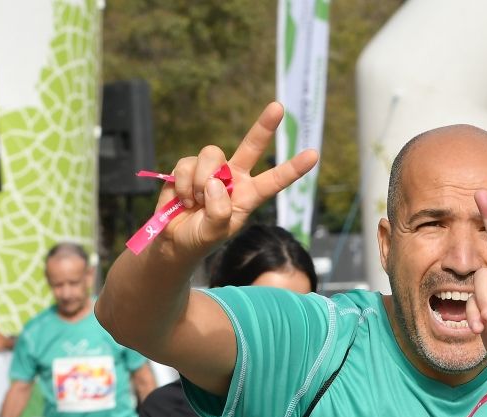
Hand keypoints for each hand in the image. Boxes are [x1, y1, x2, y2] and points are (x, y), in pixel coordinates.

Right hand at [152, 102, 317, 261]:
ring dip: (202, 179)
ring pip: (212, 155)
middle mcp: (233, 178)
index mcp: (248, 196)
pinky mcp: (189, 167)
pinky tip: (183, 199)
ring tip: (196, 201)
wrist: (173, 239)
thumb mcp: (214, 233)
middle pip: (251, 146)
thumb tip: (216, 182)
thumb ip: (219, 212)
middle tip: (278, 107)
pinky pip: (188, 164)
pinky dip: (183, 184)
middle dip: (264, 127)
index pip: (274, 180)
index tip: (314, 154)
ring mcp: (211, 170)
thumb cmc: (200, 238)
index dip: (293, 168)